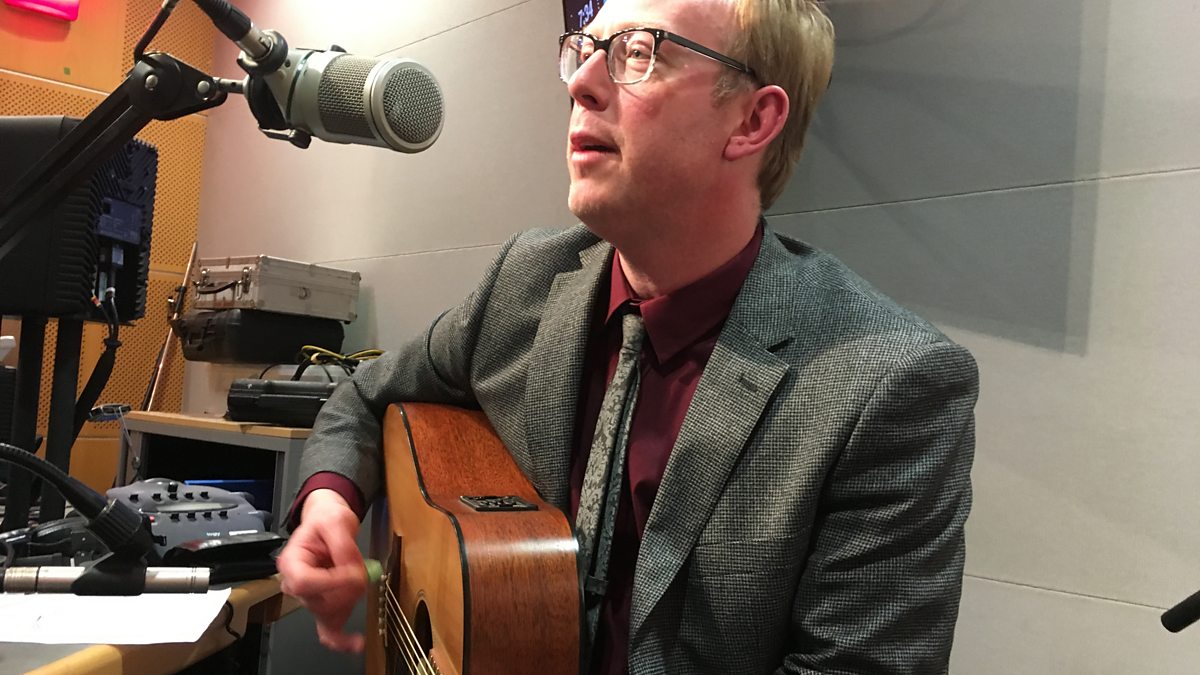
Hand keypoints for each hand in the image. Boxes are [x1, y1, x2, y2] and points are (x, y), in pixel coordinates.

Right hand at [277, 488, 366, 651]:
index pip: (304, 583)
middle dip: (347, 589)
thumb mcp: (336, 521)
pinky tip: (354, 642)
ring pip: (329, 613)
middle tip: (363, 572)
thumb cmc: (326, 520)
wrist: (328, 523)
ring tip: (360, 577)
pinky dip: (341, 639)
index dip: (331, 582)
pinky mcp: (324, 606)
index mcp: (291, 562)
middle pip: (319, 601)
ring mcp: (310, 598)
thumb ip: (342, 545)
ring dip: (351, 599)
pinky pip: (328, 630)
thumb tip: (350, 567)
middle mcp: (296, 583)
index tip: (352, 573)